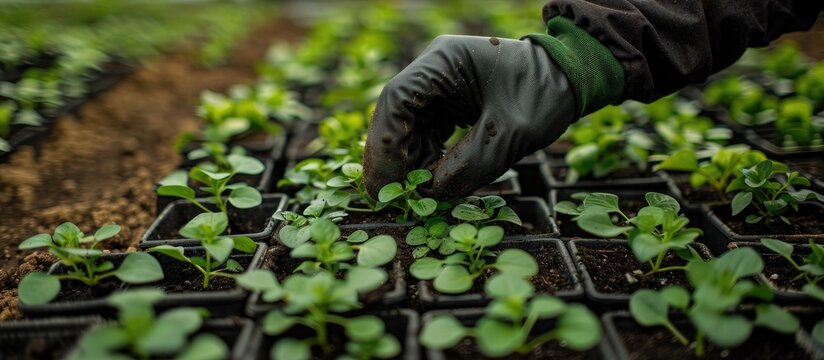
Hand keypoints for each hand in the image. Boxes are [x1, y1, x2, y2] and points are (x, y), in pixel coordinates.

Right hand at [363, 35, 576, 198]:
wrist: (573, 78)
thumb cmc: (546, 93)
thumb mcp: (512, 133)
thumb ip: (472, 163)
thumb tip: (434, 192)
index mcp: (443, 62)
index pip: (397, 101)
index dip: (386, 145)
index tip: (386, 183)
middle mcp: (435, 69)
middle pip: (396, 115)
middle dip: (393, 157)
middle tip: (391, 197)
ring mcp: (440, 85)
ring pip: (408, 126)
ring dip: (410, 160)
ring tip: (417, 192)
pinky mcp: (450, 102)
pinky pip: (427, 131)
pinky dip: (427, 157)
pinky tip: (433, 179)